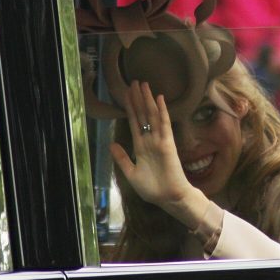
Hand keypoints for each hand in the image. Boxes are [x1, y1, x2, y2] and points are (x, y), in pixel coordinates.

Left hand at [110, 81, 206, 224]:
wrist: (168, 198)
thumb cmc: (153, 189)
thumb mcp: (131, 173)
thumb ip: (122, 158)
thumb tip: (111, 144)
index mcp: (140, 146)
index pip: (134, 122)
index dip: (130, 107)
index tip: (126, 93)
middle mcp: (149, 140)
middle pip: (142, 114)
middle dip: (138, 98)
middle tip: (134, 81)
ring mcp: (159, 140)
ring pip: (151, 115)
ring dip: (147, 100)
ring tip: (143, 84)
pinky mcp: (168, 143)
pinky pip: (164, 124)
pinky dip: (161, 110)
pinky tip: (159, 98)